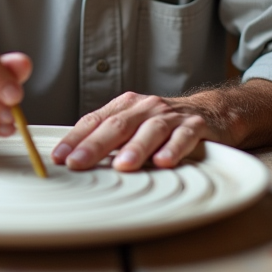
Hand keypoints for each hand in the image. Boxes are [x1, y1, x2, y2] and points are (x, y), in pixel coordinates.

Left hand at [51, 92, 221, 172]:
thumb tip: (74, 159)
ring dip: (135, 148)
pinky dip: (174, 148)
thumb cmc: (164, 123)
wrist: (212, 110)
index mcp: (126, 106)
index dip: (76, 138)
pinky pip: (184, 136)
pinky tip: (164, 161)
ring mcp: (171, 116)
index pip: (95, 120)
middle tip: (78, 163)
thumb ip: (109, 138)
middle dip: (95, 145)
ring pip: (150, 130)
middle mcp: (146, 108)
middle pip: (117, 125)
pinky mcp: (196, 126)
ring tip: (122, 166)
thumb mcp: (134, 124)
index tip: (59, 157)